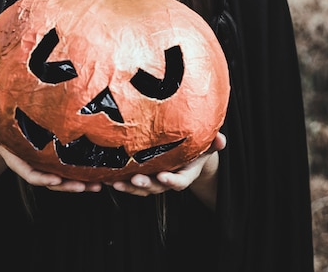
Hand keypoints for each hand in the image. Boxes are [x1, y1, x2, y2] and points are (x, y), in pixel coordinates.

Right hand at [0, 120, 101, 192]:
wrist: (6, 122)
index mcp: (19, 159)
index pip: (30, 173)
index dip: (42, 178)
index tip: (56, 179)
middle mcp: (34, 164)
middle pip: (51, 180)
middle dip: (68, 186)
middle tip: (84, 187)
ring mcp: (46, 162)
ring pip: (63, 177)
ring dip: (80, 183)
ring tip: (97, 185)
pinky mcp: (56, 157)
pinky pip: (69, 167)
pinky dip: (83, 171)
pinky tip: (99, 172)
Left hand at [109, 132, 225, 200]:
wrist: (189, 155)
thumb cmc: (198, 147)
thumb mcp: (208, 145)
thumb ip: (214, 143)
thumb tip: (222, 139)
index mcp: (185, 174)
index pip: (179, 182)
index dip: (171, 181)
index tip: (163, 177)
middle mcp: (168, 179)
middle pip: (156, 187)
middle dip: (144, 185)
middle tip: (134, 180)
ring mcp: (154, 179)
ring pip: (140, 188)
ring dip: (127, 187)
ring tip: (115, 182)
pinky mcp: (142, 175)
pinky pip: (130, 181)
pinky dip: (119, 180)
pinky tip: (106, 177)